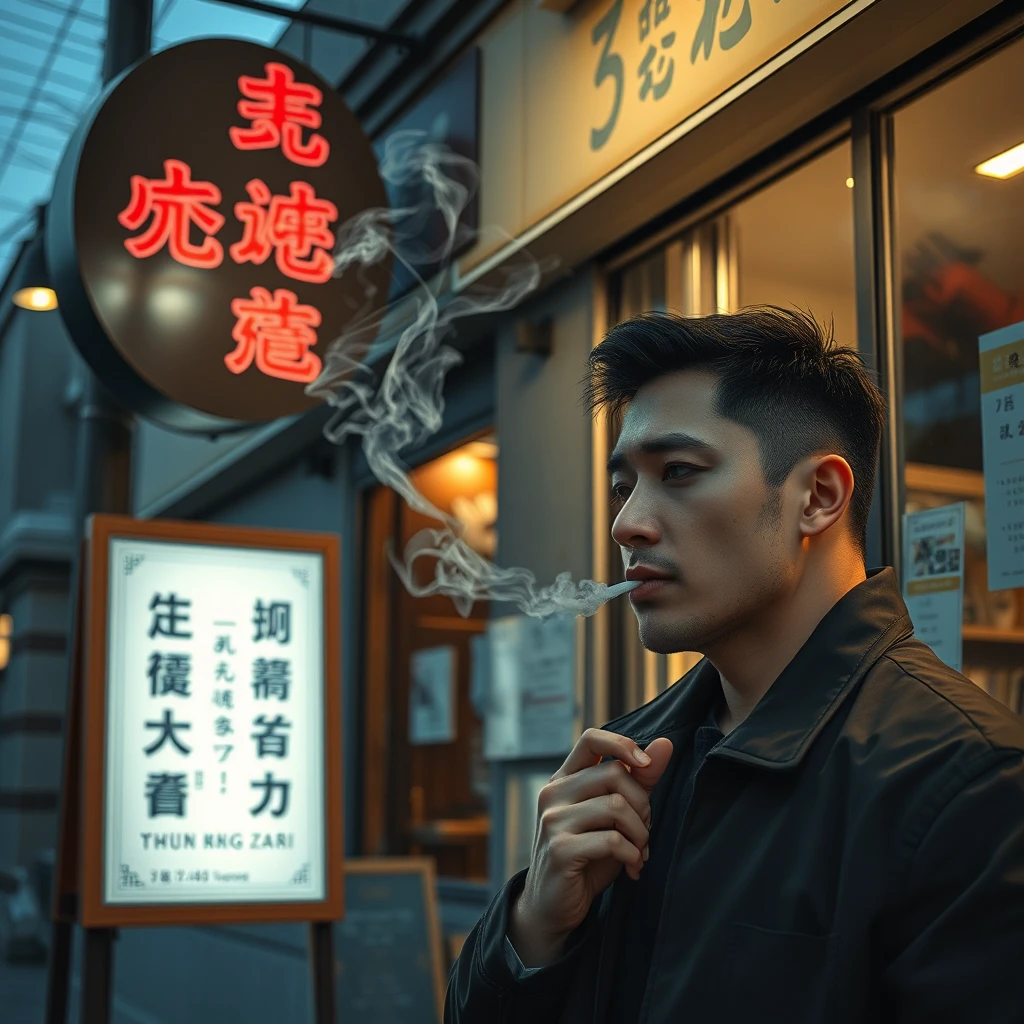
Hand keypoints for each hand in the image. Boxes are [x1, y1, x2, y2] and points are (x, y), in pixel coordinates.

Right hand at [508, 728, 673, 966]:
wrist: (554, 906)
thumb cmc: (588, 855)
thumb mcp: (614, 816)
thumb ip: (638, 781)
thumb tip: (665, 744)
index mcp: (564, 779)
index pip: (591, 739)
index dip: (623, 744)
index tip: (646, 766)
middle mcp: (553, 793)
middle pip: (614, 774)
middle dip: (642, 803)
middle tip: (644, 830)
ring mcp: (553, 820)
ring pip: (615, 806)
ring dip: (640, 833)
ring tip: (640, 851)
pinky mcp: (560, 850)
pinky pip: (612, 840)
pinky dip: (632, 854)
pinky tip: (632, 866)